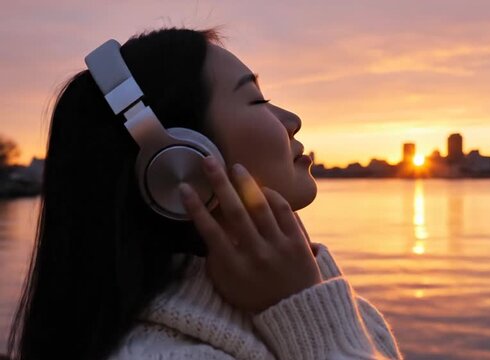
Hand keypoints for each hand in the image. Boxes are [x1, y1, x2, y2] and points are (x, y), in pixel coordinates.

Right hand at [179, 156, 321, 312]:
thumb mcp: (228, 285)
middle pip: (234, 212)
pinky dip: (272, 196)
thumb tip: (205, 229)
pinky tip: (261, 187)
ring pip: (260, 207)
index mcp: (234, 266)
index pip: (210, 231)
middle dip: (219, 183)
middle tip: (209, 161)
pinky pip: (284, 212)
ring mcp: (278, 247)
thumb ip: (215, 260)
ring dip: (246, 184)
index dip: (195, 208)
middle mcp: (255, 254)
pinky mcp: (298, 242)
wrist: (295, 311)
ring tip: (235, 167)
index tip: (184, 188)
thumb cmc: (255, 295)